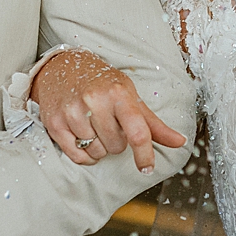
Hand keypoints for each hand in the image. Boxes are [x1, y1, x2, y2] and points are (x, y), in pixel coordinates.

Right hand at [31, 49, 187, 172]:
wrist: (61, 67)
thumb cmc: (101, 82)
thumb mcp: (129, 95)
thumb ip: (153, 123)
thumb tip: (180, 141)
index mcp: (118, 93)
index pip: (138, 132)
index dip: (145, 154)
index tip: (147, 167)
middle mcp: (95, 101)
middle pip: (116, 147)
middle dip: (116, 141)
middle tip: (109, 124)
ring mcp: (72, 112)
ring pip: (97, 153)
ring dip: (99, 147)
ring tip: (94, 126)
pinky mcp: (55, 123)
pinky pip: (77, 156)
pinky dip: (84, 155)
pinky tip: (83, 137)